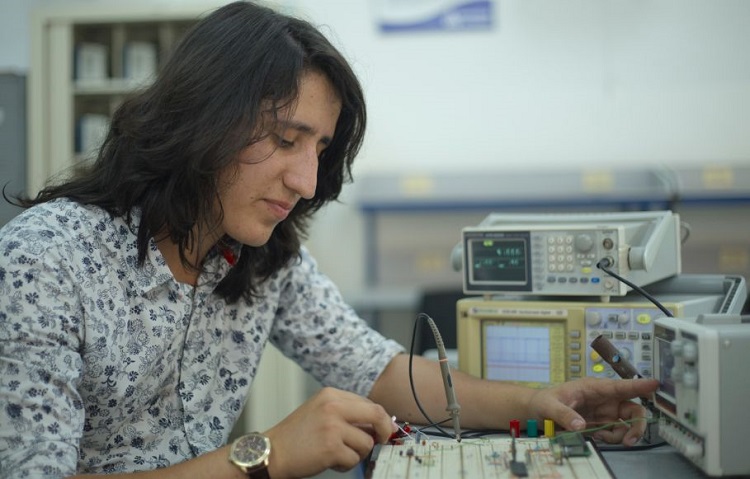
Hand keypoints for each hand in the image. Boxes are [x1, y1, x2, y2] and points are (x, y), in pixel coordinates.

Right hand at [264, 387, 396, 478]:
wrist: (272, 452)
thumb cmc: (296, 436)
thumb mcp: (320, 411)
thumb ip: (346, 412)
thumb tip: (379, 423)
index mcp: (331, 394)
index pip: (368, 403)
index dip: (381, 418)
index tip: (384, 429)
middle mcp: (333, 406)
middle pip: (376, 414)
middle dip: (384, 431)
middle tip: (381, 441)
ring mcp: (332, 426)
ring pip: (366, 442)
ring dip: (356, 453)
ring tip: (337, 454)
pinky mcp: (331, 447)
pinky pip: (354, 459)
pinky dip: (345, 465)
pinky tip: (330, 461)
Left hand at [527, 377, 658, 445]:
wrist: (537, 413)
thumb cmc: (544, 401)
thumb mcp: (550, 405)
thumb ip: (563, 414)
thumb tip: (579, 425)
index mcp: (594, 388)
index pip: (621, 386)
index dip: (639, 385)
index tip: (656, 384)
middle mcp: (605, 399)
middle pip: (633, 408)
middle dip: (637, 424)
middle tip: (630, 439)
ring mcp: (605, 412)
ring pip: (628, 424)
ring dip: (621, 435)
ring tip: (601, 437)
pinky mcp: (602, 424)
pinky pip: (617, 433)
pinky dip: (612, 438)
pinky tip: (597, 437)